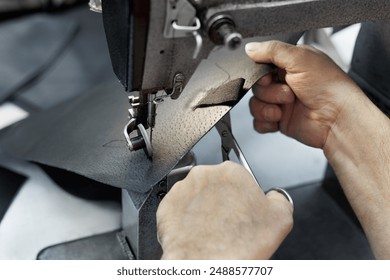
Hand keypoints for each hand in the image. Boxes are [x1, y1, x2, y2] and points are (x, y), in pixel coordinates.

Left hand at [156, 161, 292, 259]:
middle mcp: (204, 174)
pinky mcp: (166, 204)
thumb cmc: (237, 244)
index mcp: (232, 171)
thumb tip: (275, 197)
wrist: (205, 265)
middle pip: (217, 186)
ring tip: (211, 230)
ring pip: (197, 196)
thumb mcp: (281, 218)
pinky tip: (196, 232)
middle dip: (222, 201)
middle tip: (227, 223)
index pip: (240, 180)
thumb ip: (279, 198)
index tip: (242, 211)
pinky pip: (178, 209)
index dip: (243, 198)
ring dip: (202, 208)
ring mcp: (183, 189)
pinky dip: (185, 219)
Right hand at [246, 40, 363, 148]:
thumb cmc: (329, 87)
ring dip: (266, 107)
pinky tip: (277, 119)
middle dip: (269, 92)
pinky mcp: (280, 120)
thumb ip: (272, 50)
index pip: (262, 65)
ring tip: (284, 108)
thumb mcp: (299, 58)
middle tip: (288, 93)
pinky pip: (259, 121)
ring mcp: (281, 103)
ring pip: (255, 104)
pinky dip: (264, 122)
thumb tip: (250, 48)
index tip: (269, 77)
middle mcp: (285, 82)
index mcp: (290, 64)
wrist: (336, 119)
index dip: (261, 73)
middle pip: (257, 86)